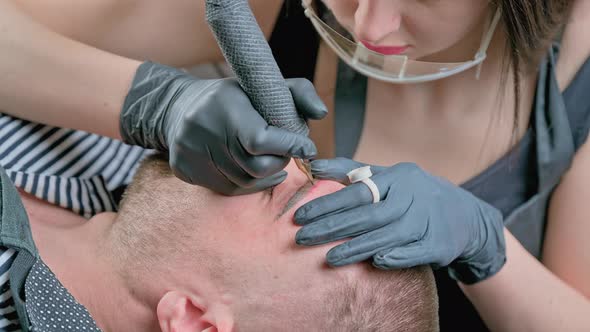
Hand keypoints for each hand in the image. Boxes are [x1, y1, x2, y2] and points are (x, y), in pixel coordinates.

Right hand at [120, 62, 326, 194]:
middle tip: (286, 153)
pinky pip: (228, 190)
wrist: (178, 107)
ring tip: (273, 162)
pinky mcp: (185, 170)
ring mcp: (191, 153)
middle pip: (256, 166)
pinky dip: (248, 185)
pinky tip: (255, 172)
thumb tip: (322, 114)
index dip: (289, 146)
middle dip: (280, 162)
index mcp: (224, 105)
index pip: (261, 139)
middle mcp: (203, 130)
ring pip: (245, 182)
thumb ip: (299, 93)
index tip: (306, 147)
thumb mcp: (263, 85)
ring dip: (266, 175)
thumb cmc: (232, 97)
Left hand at [294, 158, 505, 283]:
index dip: (327, 204)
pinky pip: (415, 252)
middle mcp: (413, 196)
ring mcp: (428, 220)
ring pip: (388, 235)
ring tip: (329, 258)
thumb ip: (350, 171)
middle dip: (333, 227)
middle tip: (303, 237)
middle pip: (369, 214)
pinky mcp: (441, 243)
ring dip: (357, 247)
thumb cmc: (412, 195)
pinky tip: (375, 263)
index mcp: (397, 176)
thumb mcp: (387, 177)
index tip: (300, 215)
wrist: (464, 216)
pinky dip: (396, 257)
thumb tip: (313, 166)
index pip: (357, 190)